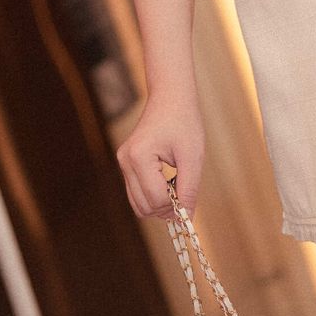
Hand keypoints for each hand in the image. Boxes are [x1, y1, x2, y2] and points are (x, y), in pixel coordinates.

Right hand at [116, 84, 204, 221]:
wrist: (171, 96)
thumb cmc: (184, 121)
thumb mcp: (192, 156)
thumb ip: (189, 189)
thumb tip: (187, 219)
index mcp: (139, 156)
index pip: (156, 199)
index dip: (176, 205)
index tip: (191, 198)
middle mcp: (125, 161)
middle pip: (144, 206)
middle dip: (166, 207)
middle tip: (186, 191)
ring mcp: (123, 162)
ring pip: (138, 204)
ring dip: (159, 203)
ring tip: (178, 184)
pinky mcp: (126, 163)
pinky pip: (137, 192)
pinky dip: (153, 195)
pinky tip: (169, 181)